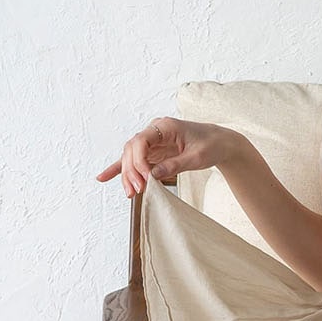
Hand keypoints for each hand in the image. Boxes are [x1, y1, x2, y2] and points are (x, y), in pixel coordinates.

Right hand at [97, 118, 235, 195]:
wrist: (218, 143)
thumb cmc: (210, 145)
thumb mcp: (196, 157)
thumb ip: (175, 165)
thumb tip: (153, 175)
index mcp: (165, 126)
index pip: (141, 141)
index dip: (139, 161)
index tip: (146, 178)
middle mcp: (154, 132)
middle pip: (132, 150)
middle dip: (131, 171)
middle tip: (137, 191)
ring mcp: (151, 142)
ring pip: (130, 158)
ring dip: (127, 175)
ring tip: (130, 193)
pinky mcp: (152, 152)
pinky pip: (133, 161)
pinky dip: (119, 169)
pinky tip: (103, 177)